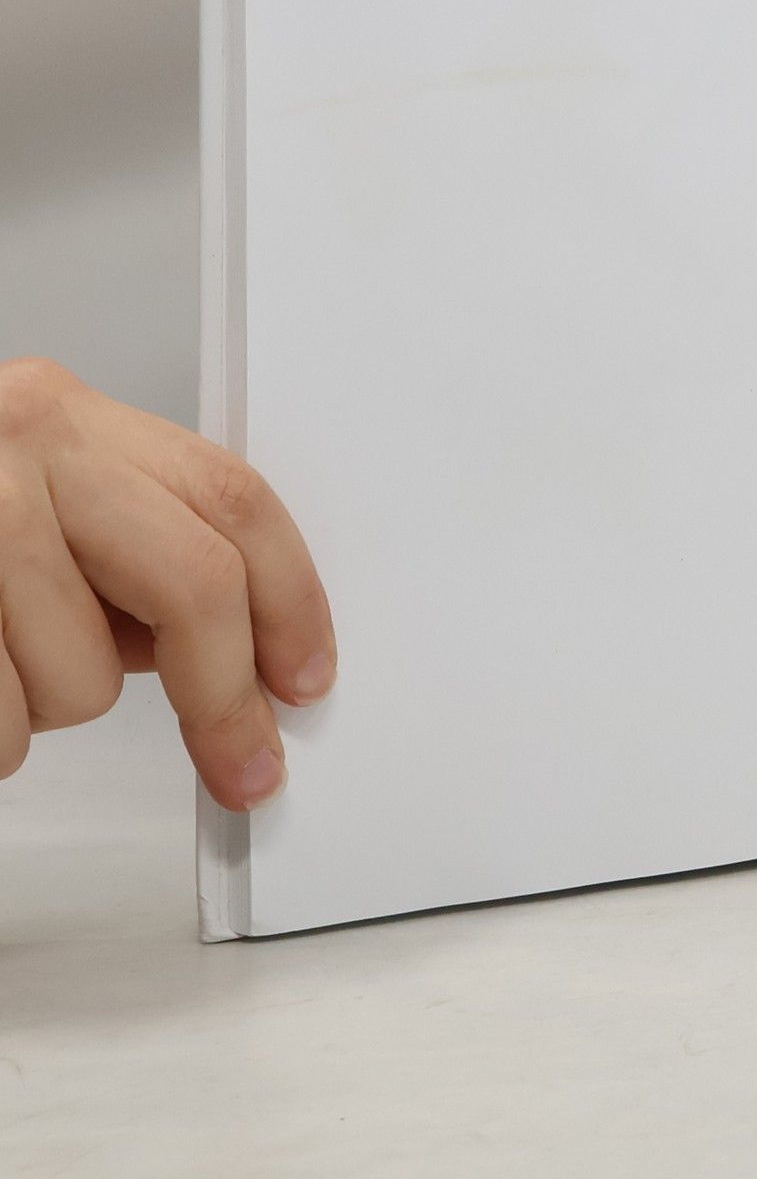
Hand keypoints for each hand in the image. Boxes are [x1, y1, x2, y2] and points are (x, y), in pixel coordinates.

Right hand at [0, 358, 333, 808]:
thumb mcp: (25, 499)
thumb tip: (231, 647)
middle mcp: (15, 447)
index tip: (304, 680)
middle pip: (195, 584)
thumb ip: (122, 547)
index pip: (232, 500)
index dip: (292, 600)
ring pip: (83, 679)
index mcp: (57, 415)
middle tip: (244, 764)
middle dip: (225, 696)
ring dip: (41, 709)